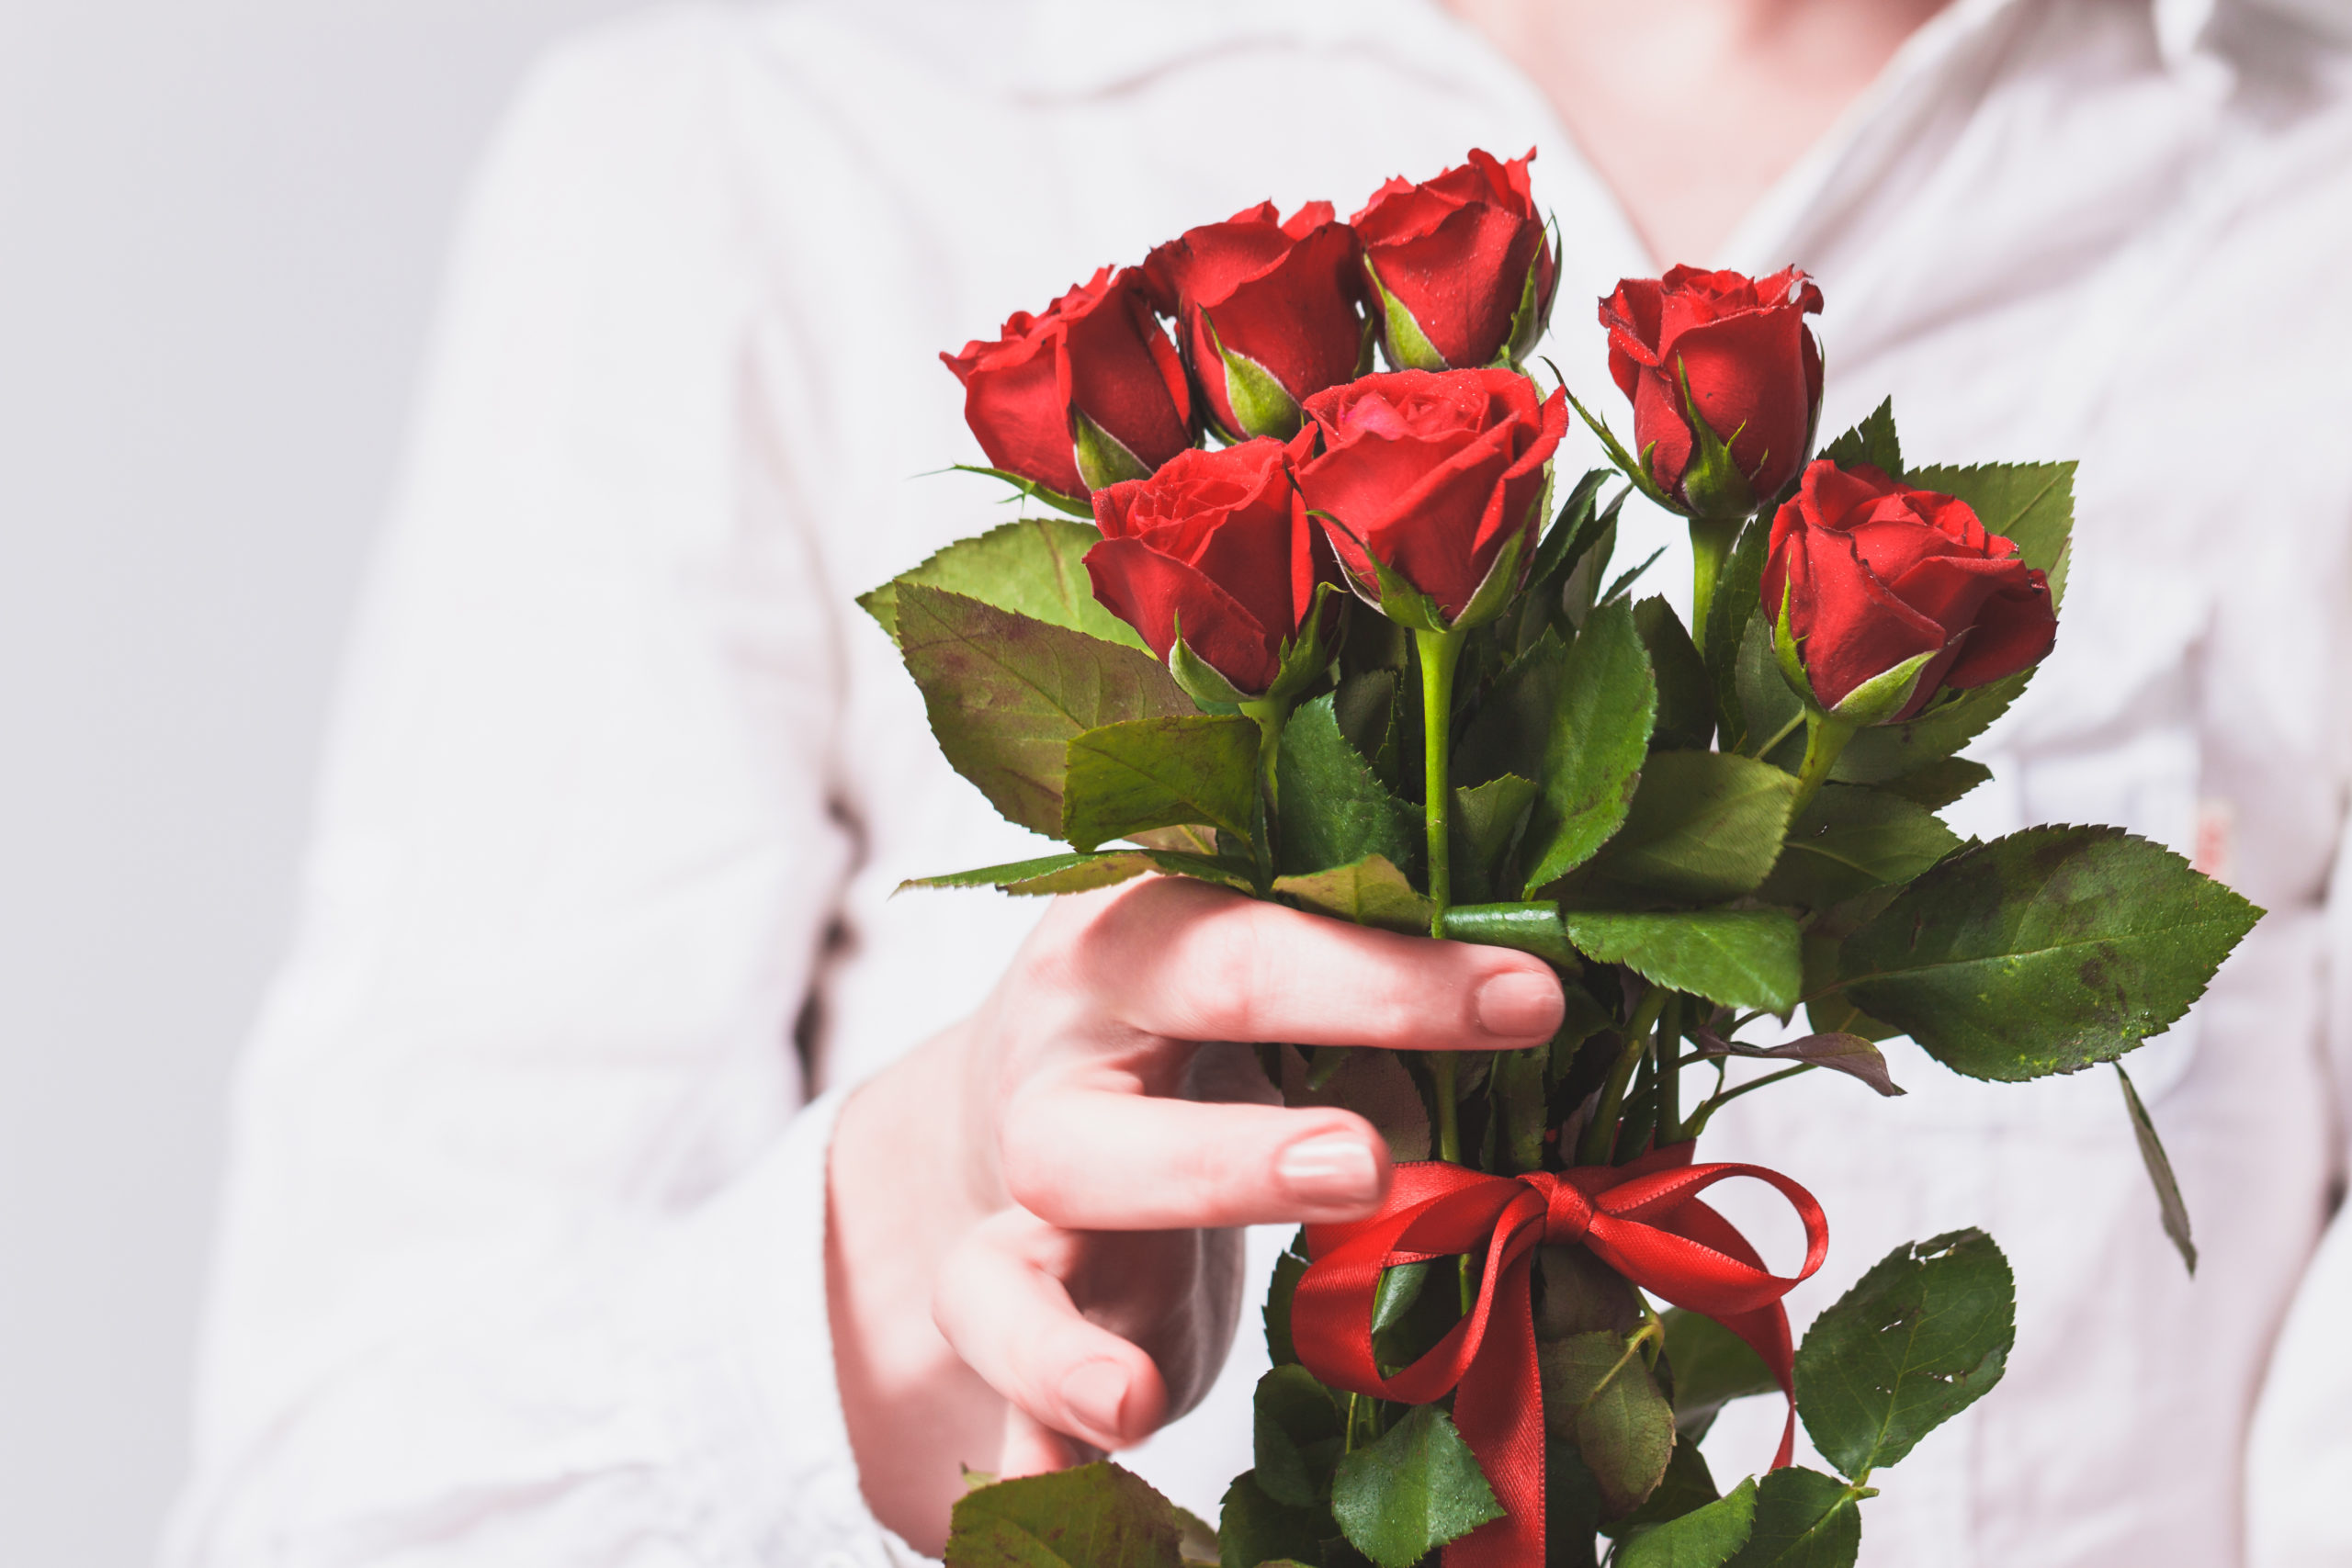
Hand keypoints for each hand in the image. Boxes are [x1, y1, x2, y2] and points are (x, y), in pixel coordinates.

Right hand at [825, 875, 1564, 1550]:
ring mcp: (1018, 1193)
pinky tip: (1054, 1494)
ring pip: (1008, 1265)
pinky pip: (994, 1372)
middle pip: (1106, 1113)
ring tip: (1130, 1405)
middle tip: (1364, 1170)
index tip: (1531, 1000)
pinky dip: (1023, 1438)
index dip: (1382, 975)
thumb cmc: (1206, 1024)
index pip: (1244, 946)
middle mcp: (1056, 1062)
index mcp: (1137, 945)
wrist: (1038, 1079)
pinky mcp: (1001, 1297)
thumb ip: (1376, 1031)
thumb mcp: (1285, 998)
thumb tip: (1515, 1069)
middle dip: (1229, 1154)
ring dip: (1066, 1341)